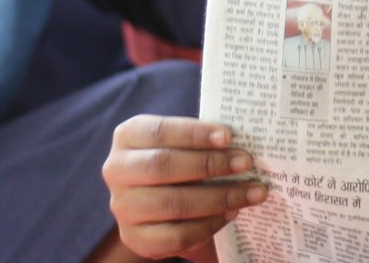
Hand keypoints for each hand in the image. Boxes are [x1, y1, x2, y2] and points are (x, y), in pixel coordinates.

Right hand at [103, 115, 268, 261]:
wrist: (162, 206)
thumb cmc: (180, 163)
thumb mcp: (183, 145)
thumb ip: (204, 141)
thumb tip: (246, 137)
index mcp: (128, 136)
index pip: (159, 131)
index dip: (194, 133)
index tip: (228, 136)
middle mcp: (117, 170)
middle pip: (163, 165)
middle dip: (209, 164)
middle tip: (246, 163)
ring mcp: (122, 207)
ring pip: (172, 203)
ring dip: (219, 197)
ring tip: (251, 192)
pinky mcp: (135, 238)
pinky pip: (176, 235)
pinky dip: (209, 225)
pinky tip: (231, 214)